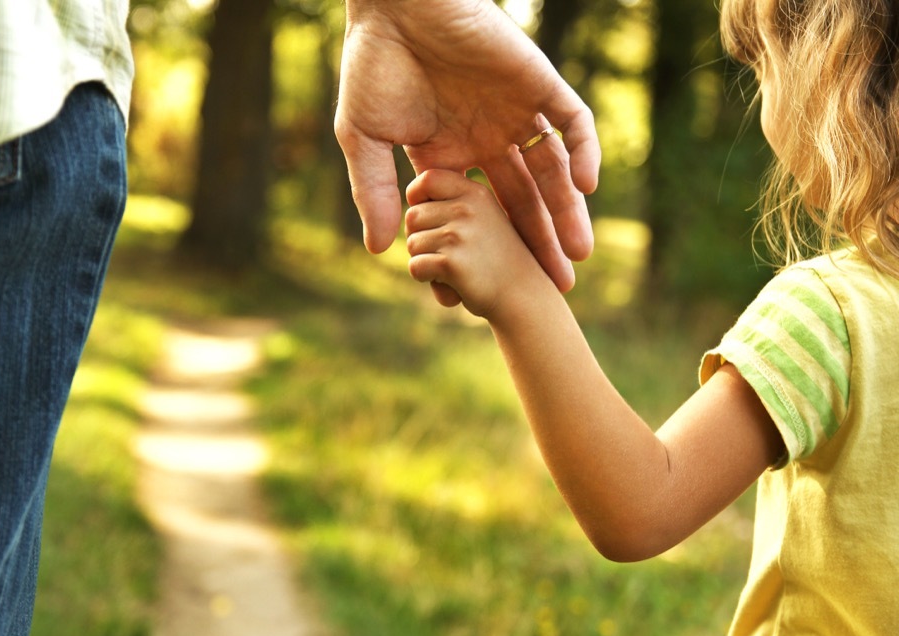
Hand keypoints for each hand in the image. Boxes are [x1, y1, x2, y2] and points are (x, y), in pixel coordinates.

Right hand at [336, 0, 599, 295]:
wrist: (396, 4)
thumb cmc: (372, 64)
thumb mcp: (364, 138)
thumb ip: (374, 191)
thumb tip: (378, 249)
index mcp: (449, 155)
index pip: (479, 214)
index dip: (487, 250)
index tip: (488, 290)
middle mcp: (487, 138)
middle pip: (523, 201)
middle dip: (539, 243)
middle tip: (556, 287)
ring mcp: (515, 112)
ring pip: (552, 170)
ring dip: (567, 210)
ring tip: (576, 255)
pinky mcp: (537, 82)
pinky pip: (571, 121)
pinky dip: (583, 151)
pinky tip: (587, 186)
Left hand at [406, 169, 547, 317]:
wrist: (523, 297)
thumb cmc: (496, 259)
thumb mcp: (483, 219)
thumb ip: (453, 205)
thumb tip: (411, 205)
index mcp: (476, 193)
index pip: (427, 178)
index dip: (417, 198)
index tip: (427, 218)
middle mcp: (468, 208)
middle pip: (412, 216)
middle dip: (420, 238)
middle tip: (447, 254)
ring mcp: (459, 234)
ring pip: (412, 243)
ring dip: (424, 261)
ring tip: (454, 269)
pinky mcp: (451, 262)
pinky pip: (416, 267)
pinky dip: (426, 279)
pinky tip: (451, 283)